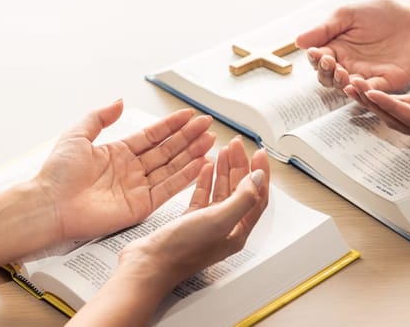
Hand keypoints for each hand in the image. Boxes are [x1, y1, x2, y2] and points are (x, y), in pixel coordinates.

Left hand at [34, 100, 214, 240]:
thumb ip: (100, 117)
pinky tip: (199, 164)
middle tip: (207, 125)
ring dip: (192, 154)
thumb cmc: (56, 174)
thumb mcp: (77, 135)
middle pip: (167, 150)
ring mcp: (137, 188)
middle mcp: (130, 170)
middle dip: (188, 137)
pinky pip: (168, 190)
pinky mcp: (141, 207)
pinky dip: (185, 178)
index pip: (152, 136)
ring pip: (172, 168)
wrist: (50, 205)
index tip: (189, 115)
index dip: (171, 125)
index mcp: (117, 153)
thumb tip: (119, 101)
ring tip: (210, 141)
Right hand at [119, 137, 270, 286]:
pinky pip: (202, 196)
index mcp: (237, 231)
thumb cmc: (181, 250)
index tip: (258, 153)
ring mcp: (206, 224)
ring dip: (224, 170)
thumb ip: (243, 199)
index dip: (260, 174)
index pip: (257, 197)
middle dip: (240, 166)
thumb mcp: (219, 221)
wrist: (149, 263)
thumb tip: (258, 179)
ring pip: (221, 191)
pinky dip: (206, 180)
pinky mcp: (189, 221)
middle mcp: (224, 228)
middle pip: (239, 191)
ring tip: (225, 150)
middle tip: (237, 145)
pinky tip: (205, 168)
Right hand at [295, 0, 409, 94]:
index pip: (319, 62)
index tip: (316, 53)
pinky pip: (371, 91)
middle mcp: (348, 66)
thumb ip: (325, 29)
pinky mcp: (386, 82)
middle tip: (330, 63)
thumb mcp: (348, 15)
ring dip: (342, 84)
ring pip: (347, 88)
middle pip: (329, 79)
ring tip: (342, 74)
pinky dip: (364, 90)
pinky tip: (358, 83)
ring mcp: (366, 76)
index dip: (315, 60)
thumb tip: (298, 42)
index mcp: (336, 50)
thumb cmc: (379, 13)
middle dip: (326, 74)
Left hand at [354, 67, 409, 146]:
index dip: (390, 107)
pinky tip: (368, 87)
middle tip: (350, 87)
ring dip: (374, 101)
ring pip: (395, 112)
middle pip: (396, 119)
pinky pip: (402, 104)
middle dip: (372, 104)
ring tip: (352, 86)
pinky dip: (385, 96)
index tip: (371, 94)